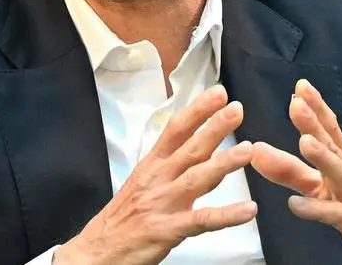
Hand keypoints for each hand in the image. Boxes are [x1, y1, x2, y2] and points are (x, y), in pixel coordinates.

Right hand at [54, 85, 257, 264]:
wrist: (94, 253)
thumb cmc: (122, 219)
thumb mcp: (142, 183)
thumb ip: (170, 166)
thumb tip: (201, 148)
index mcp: (151, 166)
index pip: (175, 130)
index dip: (198, 110)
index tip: (219, 93)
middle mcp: (157, 179)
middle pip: (189, 148)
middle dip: (214, 127)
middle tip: (237, 109)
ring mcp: (162, 204)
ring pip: (197, 178)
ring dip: (224, 163)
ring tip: (248, 151)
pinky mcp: (167, 230)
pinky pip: (202, 220)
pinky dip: (227, 215)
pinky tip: (247, 209)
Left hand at [251, 79, 341, 264]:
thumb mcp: (331, 189)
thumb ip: (294, 173)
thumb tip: (260, 154)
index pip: (332, 131)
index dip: (317, 108)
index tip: (301, 86)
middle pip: (332, 146)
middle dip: (314, 124)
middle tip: (295, 103)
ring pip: (340, 175)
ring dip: (323, 158)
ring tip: (304, 142)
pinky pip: (337, 217)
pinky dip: (317, 210)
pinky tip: (295, 204)